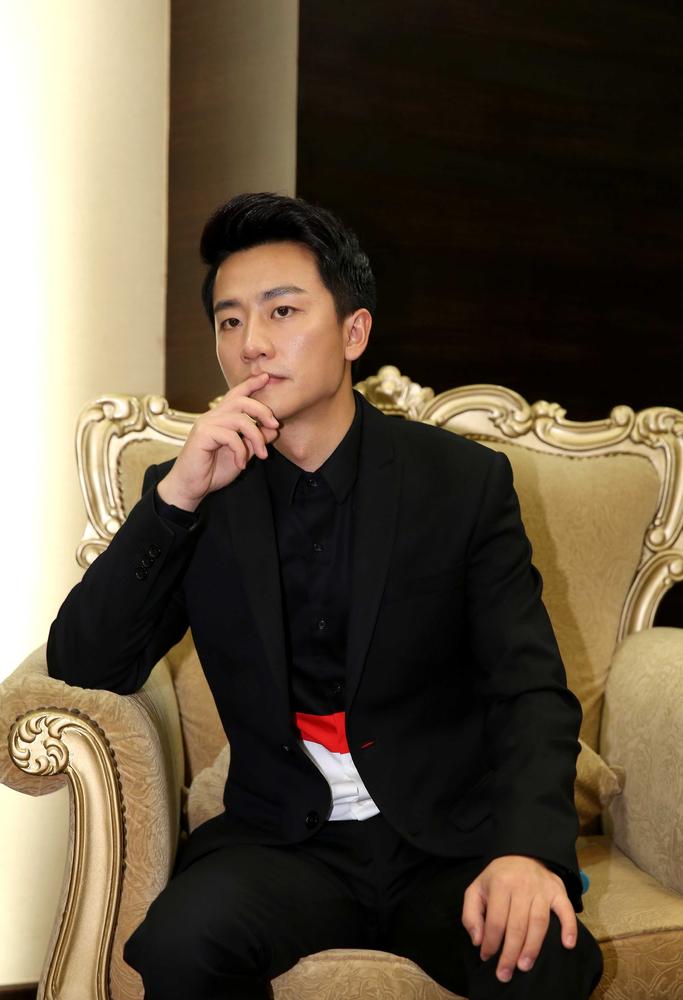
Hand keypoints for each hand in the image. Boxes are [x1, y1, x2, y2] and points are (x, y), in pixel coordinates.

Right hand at [157, 372, 279, 510]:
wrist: (191, 488)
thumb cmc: (213, 471)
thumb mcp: (241, 454)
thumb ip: (254, 440)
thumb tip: (273, 429)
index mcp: (220, 418)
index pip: (236, 395)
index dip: (251, 384)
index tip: (265, 377)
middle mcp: (212, 417)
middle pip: (241, 401)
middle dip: (262, 410)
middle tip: (275, 425)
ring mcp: (206, 424)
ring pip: (240, 420)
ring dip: (256, 438)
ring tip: (261, 455)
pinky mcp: (203, 434)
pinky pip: (231, 436)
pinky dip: (241, 451)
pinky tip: (240, 464)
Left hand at [462, 855, 576, 982]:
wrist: (522, 854)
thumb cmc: (498, 878)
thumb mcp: (476, 889)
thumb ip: (471, 913)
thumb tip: (478, 940)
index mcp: (500, 885)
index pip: (496, 921)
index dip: (491, 943)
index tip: (487, 958)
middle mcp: (522, 886)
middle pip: (517, 926)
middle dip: (510, 953)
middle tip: (505, 973)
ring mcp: (542, 889)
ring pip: (539, 923)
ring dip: (533, 947)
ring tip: (525, 966)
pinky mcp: (558, 891)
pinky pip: (566, 910)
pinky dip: (569, 927)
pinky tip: (567, 944)